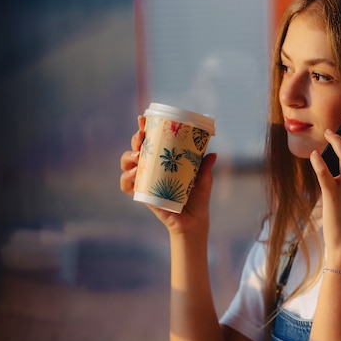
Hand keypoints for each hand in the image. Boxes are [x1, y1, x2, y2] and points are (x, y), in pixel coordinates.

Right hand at [119, 116, 216, 236]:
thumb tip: (212, 154)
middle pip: (136, 149)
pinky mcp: (142, 194)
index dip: (144, 128)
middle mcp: (152, 168)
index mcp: (164, 159)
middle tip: (141, 137)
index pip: (151, 140)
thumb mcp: (203, 180)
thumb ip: (204, 167)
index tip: (143, 119)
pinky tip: (134, 175)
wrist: (193, 222)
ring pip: (127, 164)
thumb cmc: (198, 198)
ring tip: (138, 157)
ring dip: (128, 157)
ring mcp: (145, 180)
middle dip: (135, 140)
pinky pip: (127, 185)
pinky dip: (127, 179)